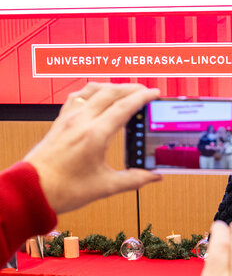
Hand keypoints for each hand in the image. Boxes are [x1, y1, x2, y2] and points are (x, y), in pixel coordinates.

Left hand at [23, 83, 161, 213]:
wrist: (33, 189)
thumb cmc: (64, 188)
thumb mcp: (106, 186)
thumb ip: (134, 179)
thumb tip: (153, 176)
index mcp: (95, 135)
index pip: (123, 107)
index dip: (142, 97)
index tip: (154, 94)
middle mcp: (81, 121)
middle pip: (109, 92)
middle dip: (130, 88)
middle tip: (144, 91)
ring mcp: (68, 119)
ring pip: (92, 90)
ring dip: (111, 86)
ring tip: (123, 90)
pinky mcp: (59, 122)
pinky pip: (76, 96)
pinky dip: (91, 92)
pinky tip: (95, 96)